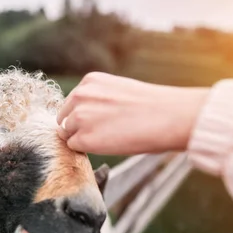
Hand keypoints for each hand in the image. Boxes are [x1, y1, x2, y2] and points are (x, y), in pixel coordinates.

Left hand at [57, 72, 208, 155]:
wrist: (168, 117)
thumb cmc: (151, 106)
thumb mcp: (119, 91)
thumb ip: (98, 100)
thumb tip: (87, 117)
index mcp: (89, 81)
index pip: (72, 103)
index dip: (84, 115)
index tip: (99, 122)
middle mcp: (79, 96)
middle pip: (65, 118)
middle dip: (78, 127)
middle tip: (103, 133)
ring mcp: (79, 118)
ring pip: (67, 134)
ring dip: (82, 139)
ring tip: (108, 139)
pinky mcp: (83, 139)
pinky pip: (74, 148)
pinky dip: (87, 150)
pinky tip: (107, 146)